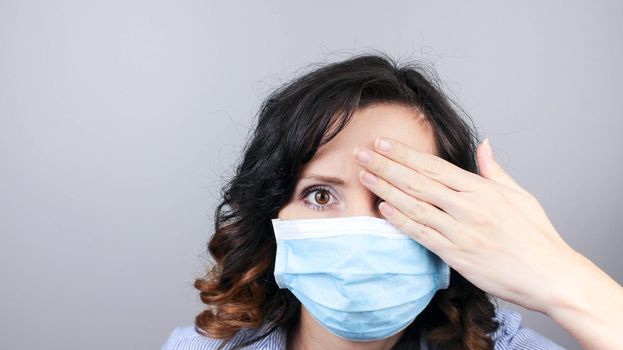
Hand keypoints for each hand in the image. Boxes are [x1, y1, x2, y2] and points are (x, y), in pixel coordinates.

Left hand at [351, 136, 578, 312]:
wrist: (550, 275)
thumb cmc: (536, 236)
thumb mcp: (519, 196)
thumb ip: (494, 170)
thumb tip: (484, 144)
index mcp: (481, 189)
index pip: (434, 165)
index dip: (404, 153)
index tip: (382, 143)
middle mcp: (468, 206)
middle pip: (418, 180)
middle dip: (385, 165)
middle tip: (360, 153)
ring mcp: (461, 230)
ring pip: (415, 205)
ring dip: (386, 189)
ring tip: (364, 176)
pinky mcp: (457, 254)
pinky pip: (423, 234)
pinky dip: (401, 221)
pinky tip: (383, 210)